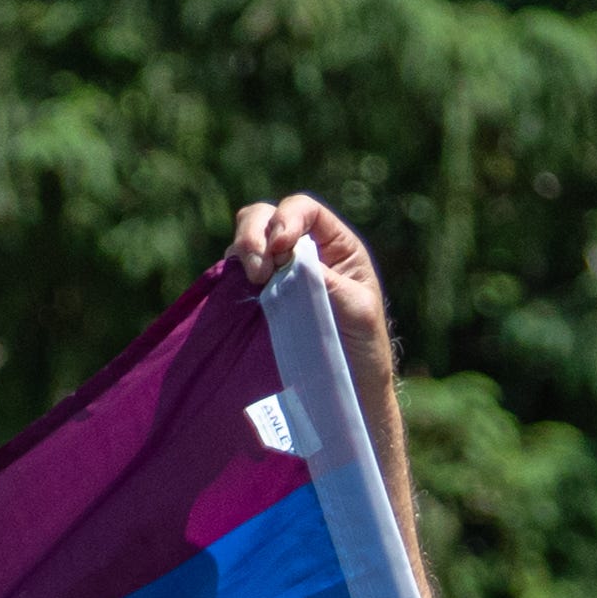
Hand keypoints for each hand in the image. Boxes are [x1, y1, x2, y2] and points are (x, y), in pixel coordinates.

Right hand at [228, 195, 396, 416]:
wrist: (349, 386)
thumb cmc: (363, 347)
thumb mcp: (358, 311)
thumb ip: (328, 281)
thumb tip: (290, 258)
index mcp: (336, 245)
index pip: (305, 211)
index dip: (287, 218)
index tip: (280, 247)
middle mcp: (304, 250)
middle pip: (268, 216)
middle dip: (256, 232)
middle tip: (259, 270)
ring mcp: (278, 271)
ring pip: (248, 238)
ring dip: (243, 249)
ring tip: (254, 280)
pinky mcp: (258, 296)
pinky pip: (236, 272)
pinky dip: (232, 273)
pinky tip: (242, 290)